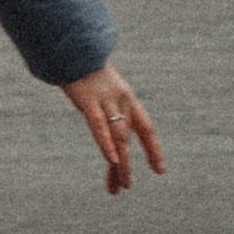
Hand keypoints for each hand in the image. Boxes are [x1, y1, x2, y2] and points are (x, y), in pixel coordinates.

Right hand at [64, 63, 164, 196]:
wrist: (73, 46)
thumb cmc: (85, 71)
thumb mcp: (101, 91)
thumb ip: (107, 110)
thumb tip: (107, 128)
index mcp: (127, 98)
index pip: (146, 128)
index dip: (153, 149)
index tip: (160, 170)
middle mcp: (122, 100)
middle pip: (130, 136)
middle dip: (129, 164)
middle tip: (127, 186)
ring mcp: (106, 100)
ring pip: (119, 136)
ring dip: (121, 163)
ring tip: (122, 185)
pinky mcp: (88, 100)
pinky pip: (99, 125)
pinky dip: (106, 143)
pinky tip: (112, 160)